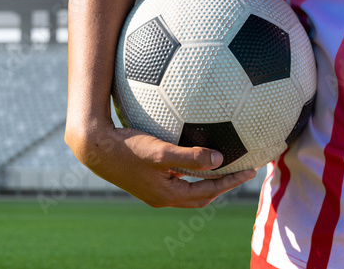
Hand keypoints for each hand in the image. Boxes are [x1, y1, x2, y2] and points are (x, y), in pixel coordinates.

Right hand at [66, 119, 256, 207]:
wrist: (94, 147)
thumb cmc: (126, 147)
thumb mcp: (160, 151)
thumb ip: (190, 157)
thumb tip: (219, 160)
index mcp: (167, 194)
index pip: (208, 192)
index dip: (230, 182)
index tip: (249, 170)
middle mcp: (161, 195)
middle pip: (200, 197)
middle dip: (221, 186)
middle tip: (240, 172)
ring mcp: (152, 188)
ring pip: (187, 188)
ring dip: (205, 180)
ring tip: (220, 165)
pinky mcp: (144, 177)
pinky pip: (174, 177)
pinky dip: (189, 171)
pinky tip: (189, 152)